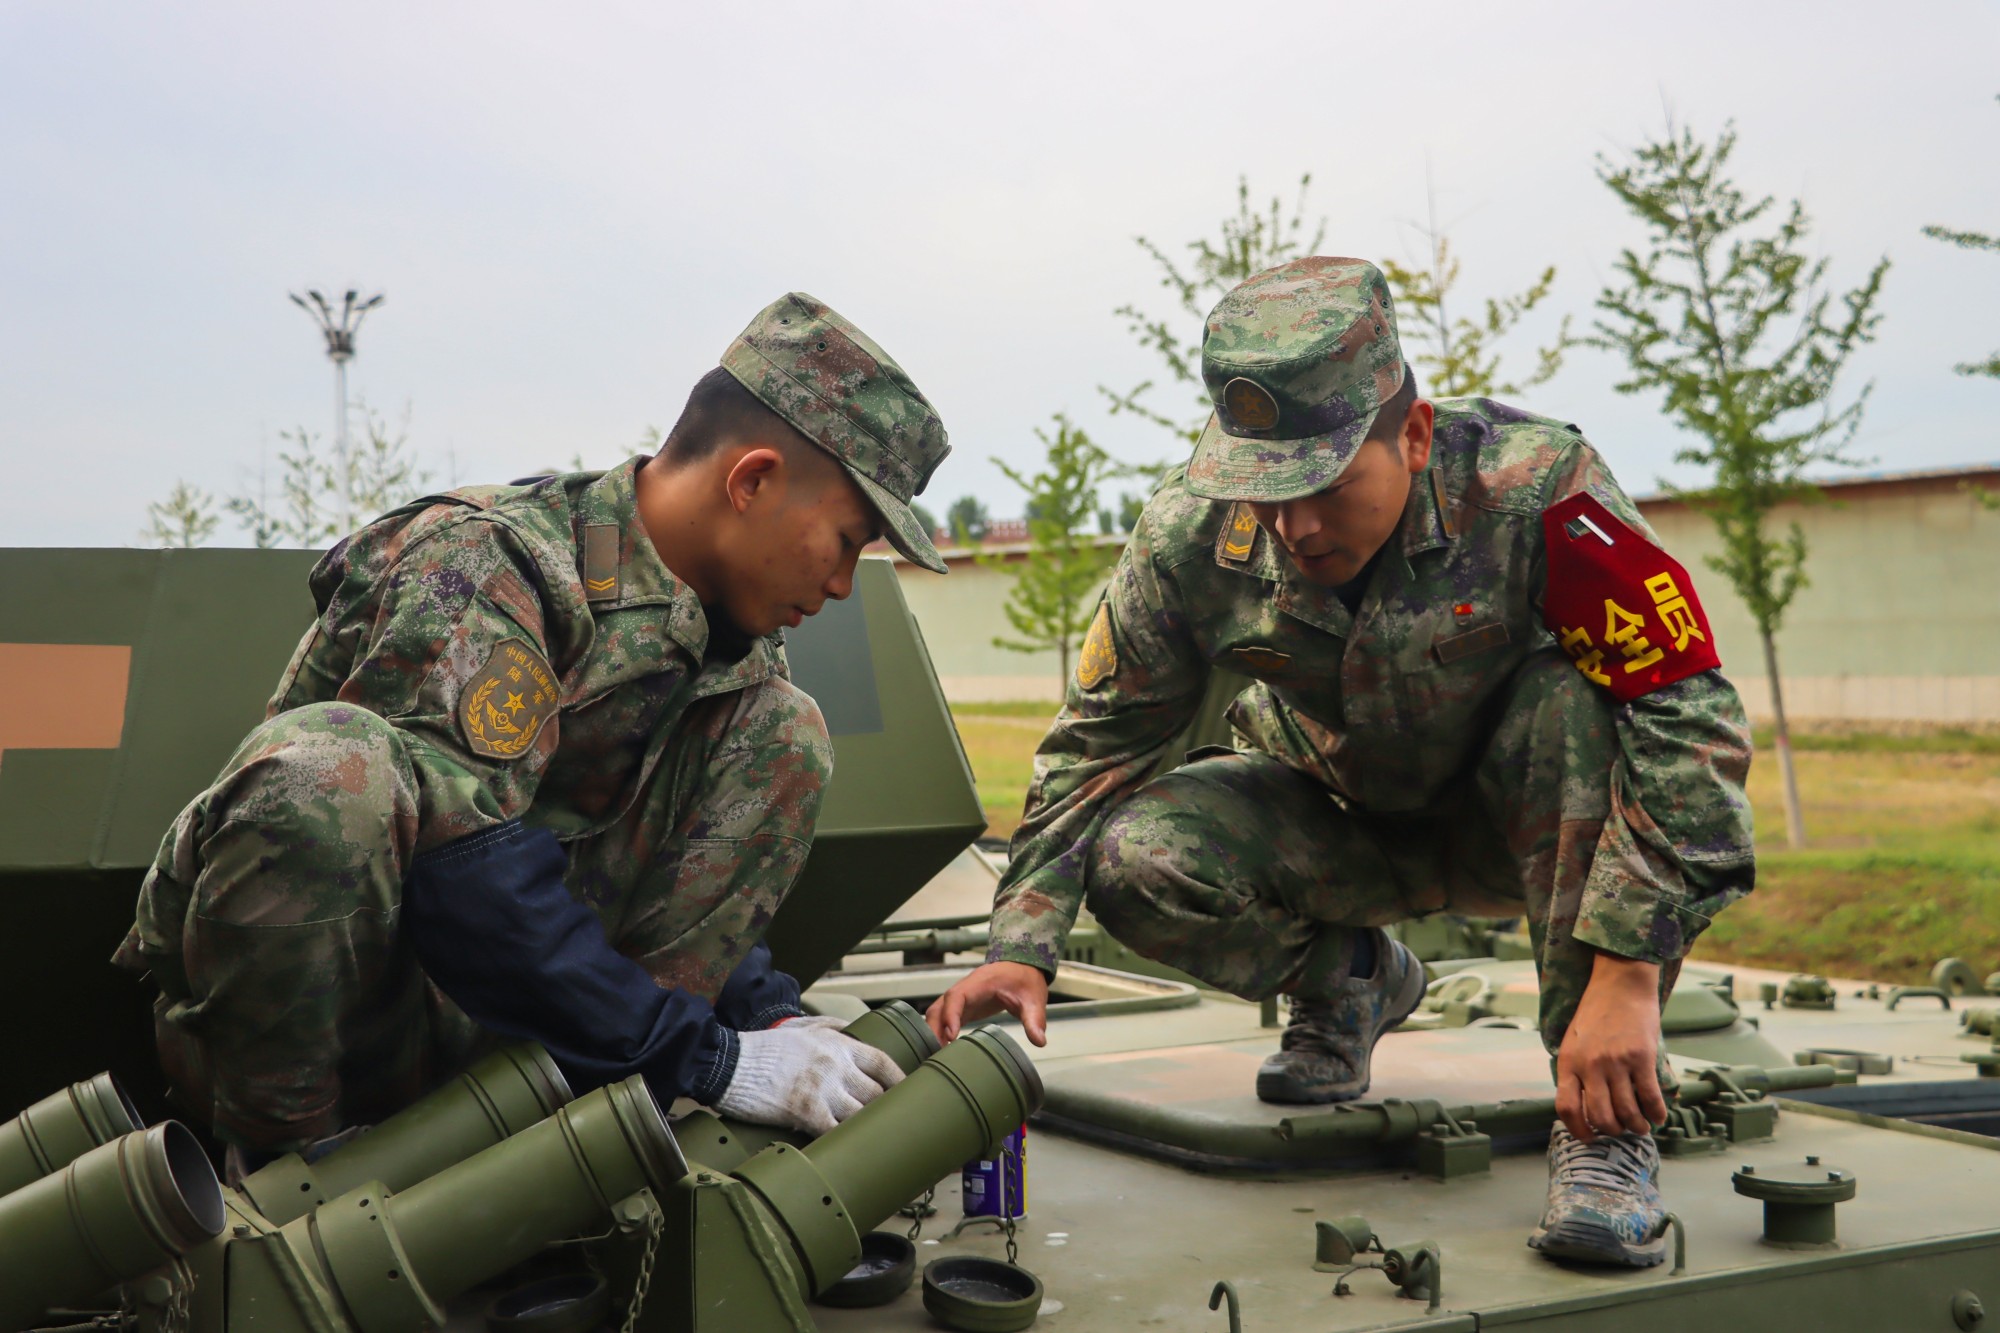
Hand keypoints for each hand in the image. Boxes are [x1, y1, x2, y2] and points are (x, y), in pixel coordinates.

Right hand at [713, 1021, 903, 1135]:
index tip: (906, 1094)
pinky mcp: (805, 1111)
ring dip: (866, 1128)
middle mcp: (836, 1065)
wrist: (729, 1063)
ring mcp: (823, 1088)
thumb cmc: (762, 1047)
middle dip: (884, 1110)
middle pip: (876, 1093)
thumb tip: (854, 1029)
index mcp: (837, 1044)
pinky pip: (836, 1131)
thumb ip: (830, 1026)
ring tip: (871, 1141)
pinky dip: (843, 1141)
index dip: (899, 1081)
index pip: (882, 1062)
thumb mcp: (800, 1026)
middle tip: (889, 1125)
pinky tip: (846, 1149)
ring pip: (861, 1114)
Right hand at [927, 962, 1049, 1046]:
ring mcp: (961, 999)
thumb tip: (1039, 1040)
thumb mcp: (1033, 1000)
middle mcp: (965, 989)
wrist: (1021, 969)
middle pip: (939, 1006)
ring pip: (937, 1013)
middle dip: (934, 1029)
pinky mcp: (962, 1008)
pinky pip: (944, 1018)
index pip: (956, 996)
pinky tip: (942, 1052)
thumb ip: (1035, 1019)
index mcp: (980, 983)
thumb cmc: (1024, 981)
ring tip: (935, 1057)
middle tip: (936, 1054)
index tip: (951, 1035)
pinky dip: (939, 1033)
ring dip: (933, 1032)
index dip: (950, 1014)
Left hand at [1555, 951, 1667, 1141]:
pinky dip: (1656, 1113)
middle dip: (1613, 1131)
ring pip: (1627, 1111)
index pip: (1566, 1107)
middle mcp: (1590, 1065)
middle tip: (1621, 1130)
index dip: (1578, 1130)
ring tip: (1641, 1126)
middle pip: (1600, 1116)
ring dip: (1637, 1126)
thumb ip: (1575, 1071)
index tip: (1590, 1137)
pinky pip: (1650, 1097)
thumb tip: (1583, 1107)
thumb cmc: (1596, 1013)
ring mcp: (1616, 1062)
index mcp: (1568, 1062)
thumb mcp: (1573, 1041)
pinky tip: (1658, 1115)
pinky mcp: (1641, 1057)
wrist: (1620, 986)